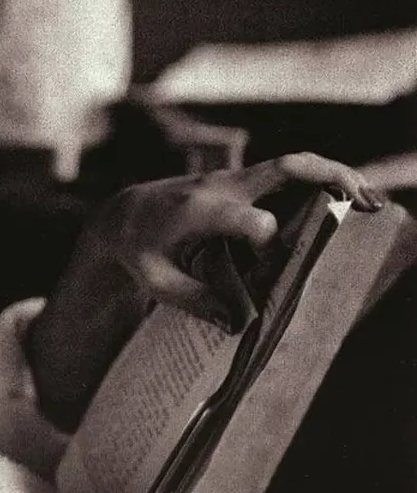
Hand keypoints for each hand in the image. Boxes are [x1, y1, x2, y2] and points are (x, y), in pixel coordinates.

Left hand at [101, 152, 384, 319]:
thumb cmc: (136, 250)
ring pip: (290, 166)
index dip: (270, 248)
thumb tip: (241, 326)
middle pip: (285, 169)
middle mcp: (220, 186)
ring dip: (334, 176)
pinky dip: (315, 182)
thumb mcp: (156, 281)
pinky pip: (281, 176)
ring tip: (373, 202)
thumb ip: (197, 301)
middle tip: (367, 202)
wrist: (120, 215)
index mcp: (199, 210)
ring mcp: (232, 181)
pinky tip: (345, 200)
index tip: (268, 272)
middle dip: (330, 178)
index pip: (252, 222)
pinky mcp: (238, 184)